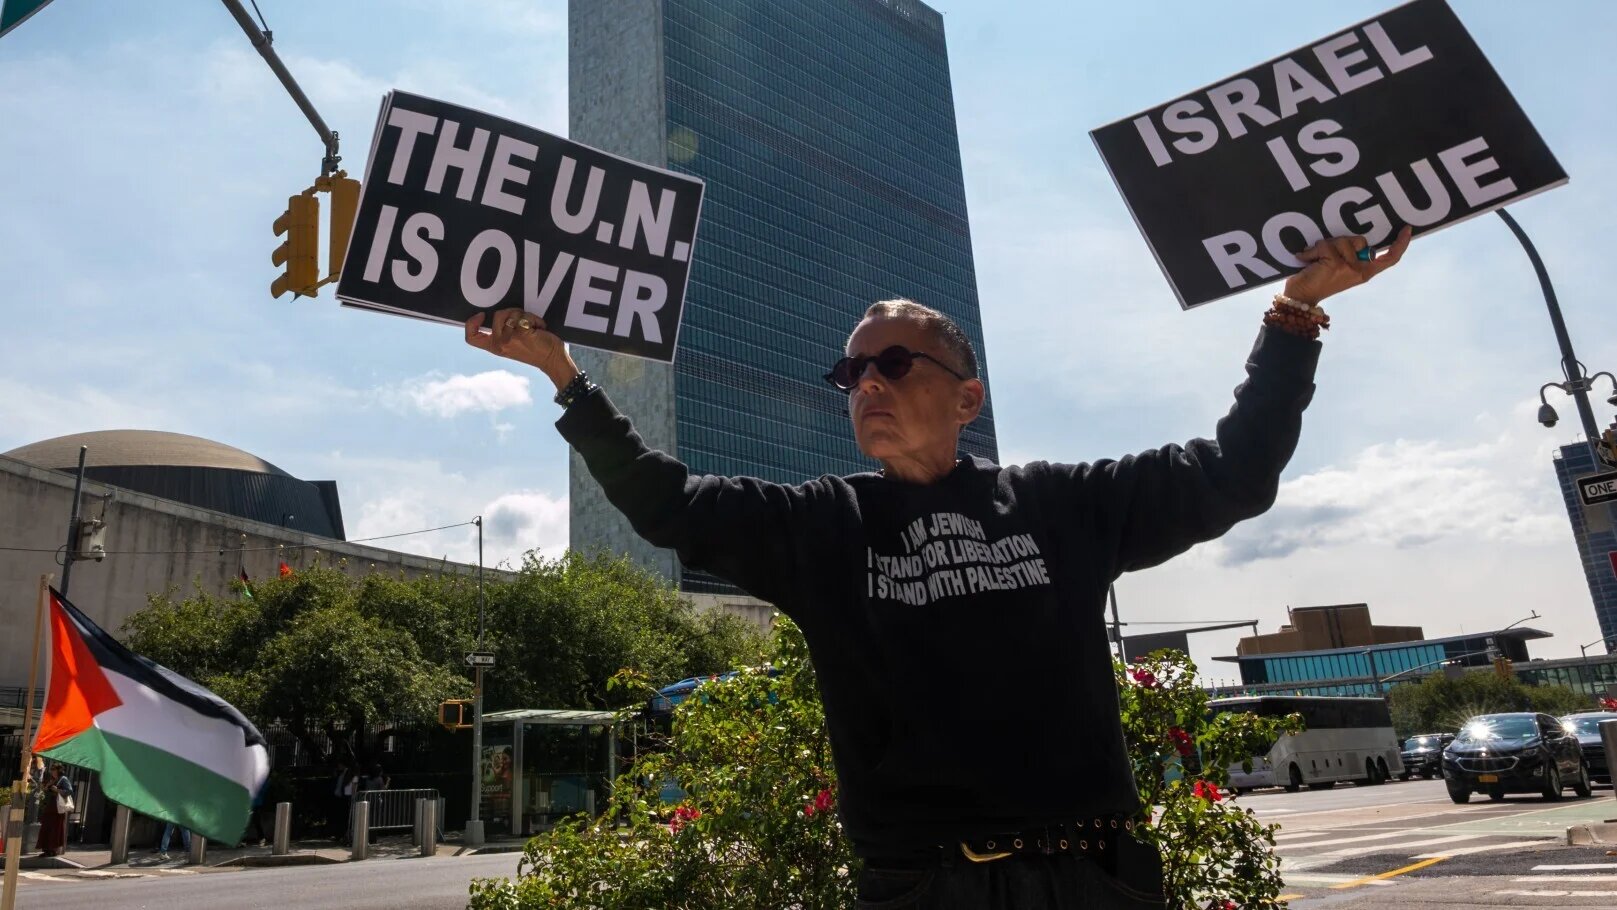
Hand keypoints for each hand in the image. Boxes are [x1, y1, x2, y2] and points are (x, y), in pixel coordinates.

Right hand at [465, 308, 579, 389]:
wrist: (552, 360)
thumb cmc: (535, 350)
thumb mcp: (512, 344)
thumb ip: (502, 332)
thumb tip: (499, 312)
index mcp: (495, 347)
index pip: (472, 338)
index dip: (471, 323)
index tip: (482, 315)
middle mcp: (500, 344)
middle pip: (497, 315)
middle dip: (512, 312)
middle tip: (523, 322)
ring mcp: (510, 340)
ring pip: (511, 313)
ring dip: (525, 316)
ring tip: (532, 327)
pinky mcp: (522, 334)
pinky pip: (524, 316)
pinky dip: (534, 318)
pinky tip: (539, 328)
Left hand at [1285, 225, 1412, 304]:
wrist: (1300, 296)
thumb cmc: (1317, 278)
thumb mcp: (1339, 266)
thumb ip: (1350, 254)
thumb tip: (1351, 239)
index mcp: (1364, 272)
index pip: (1389, 259)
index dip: (1400, 244)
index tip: (1407, 229)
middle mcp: (1360, 271)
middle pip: (1361, 241)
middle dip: (1341, 240)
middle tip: (1326, 254)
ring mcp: (1349, 268)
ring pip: (1342, 240)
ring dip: (1325, 245)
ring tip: (1315, 259)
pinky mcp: (1336, 265)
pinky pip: (1326, 245)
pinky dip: (1312, 250)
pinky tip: (1306, 259)